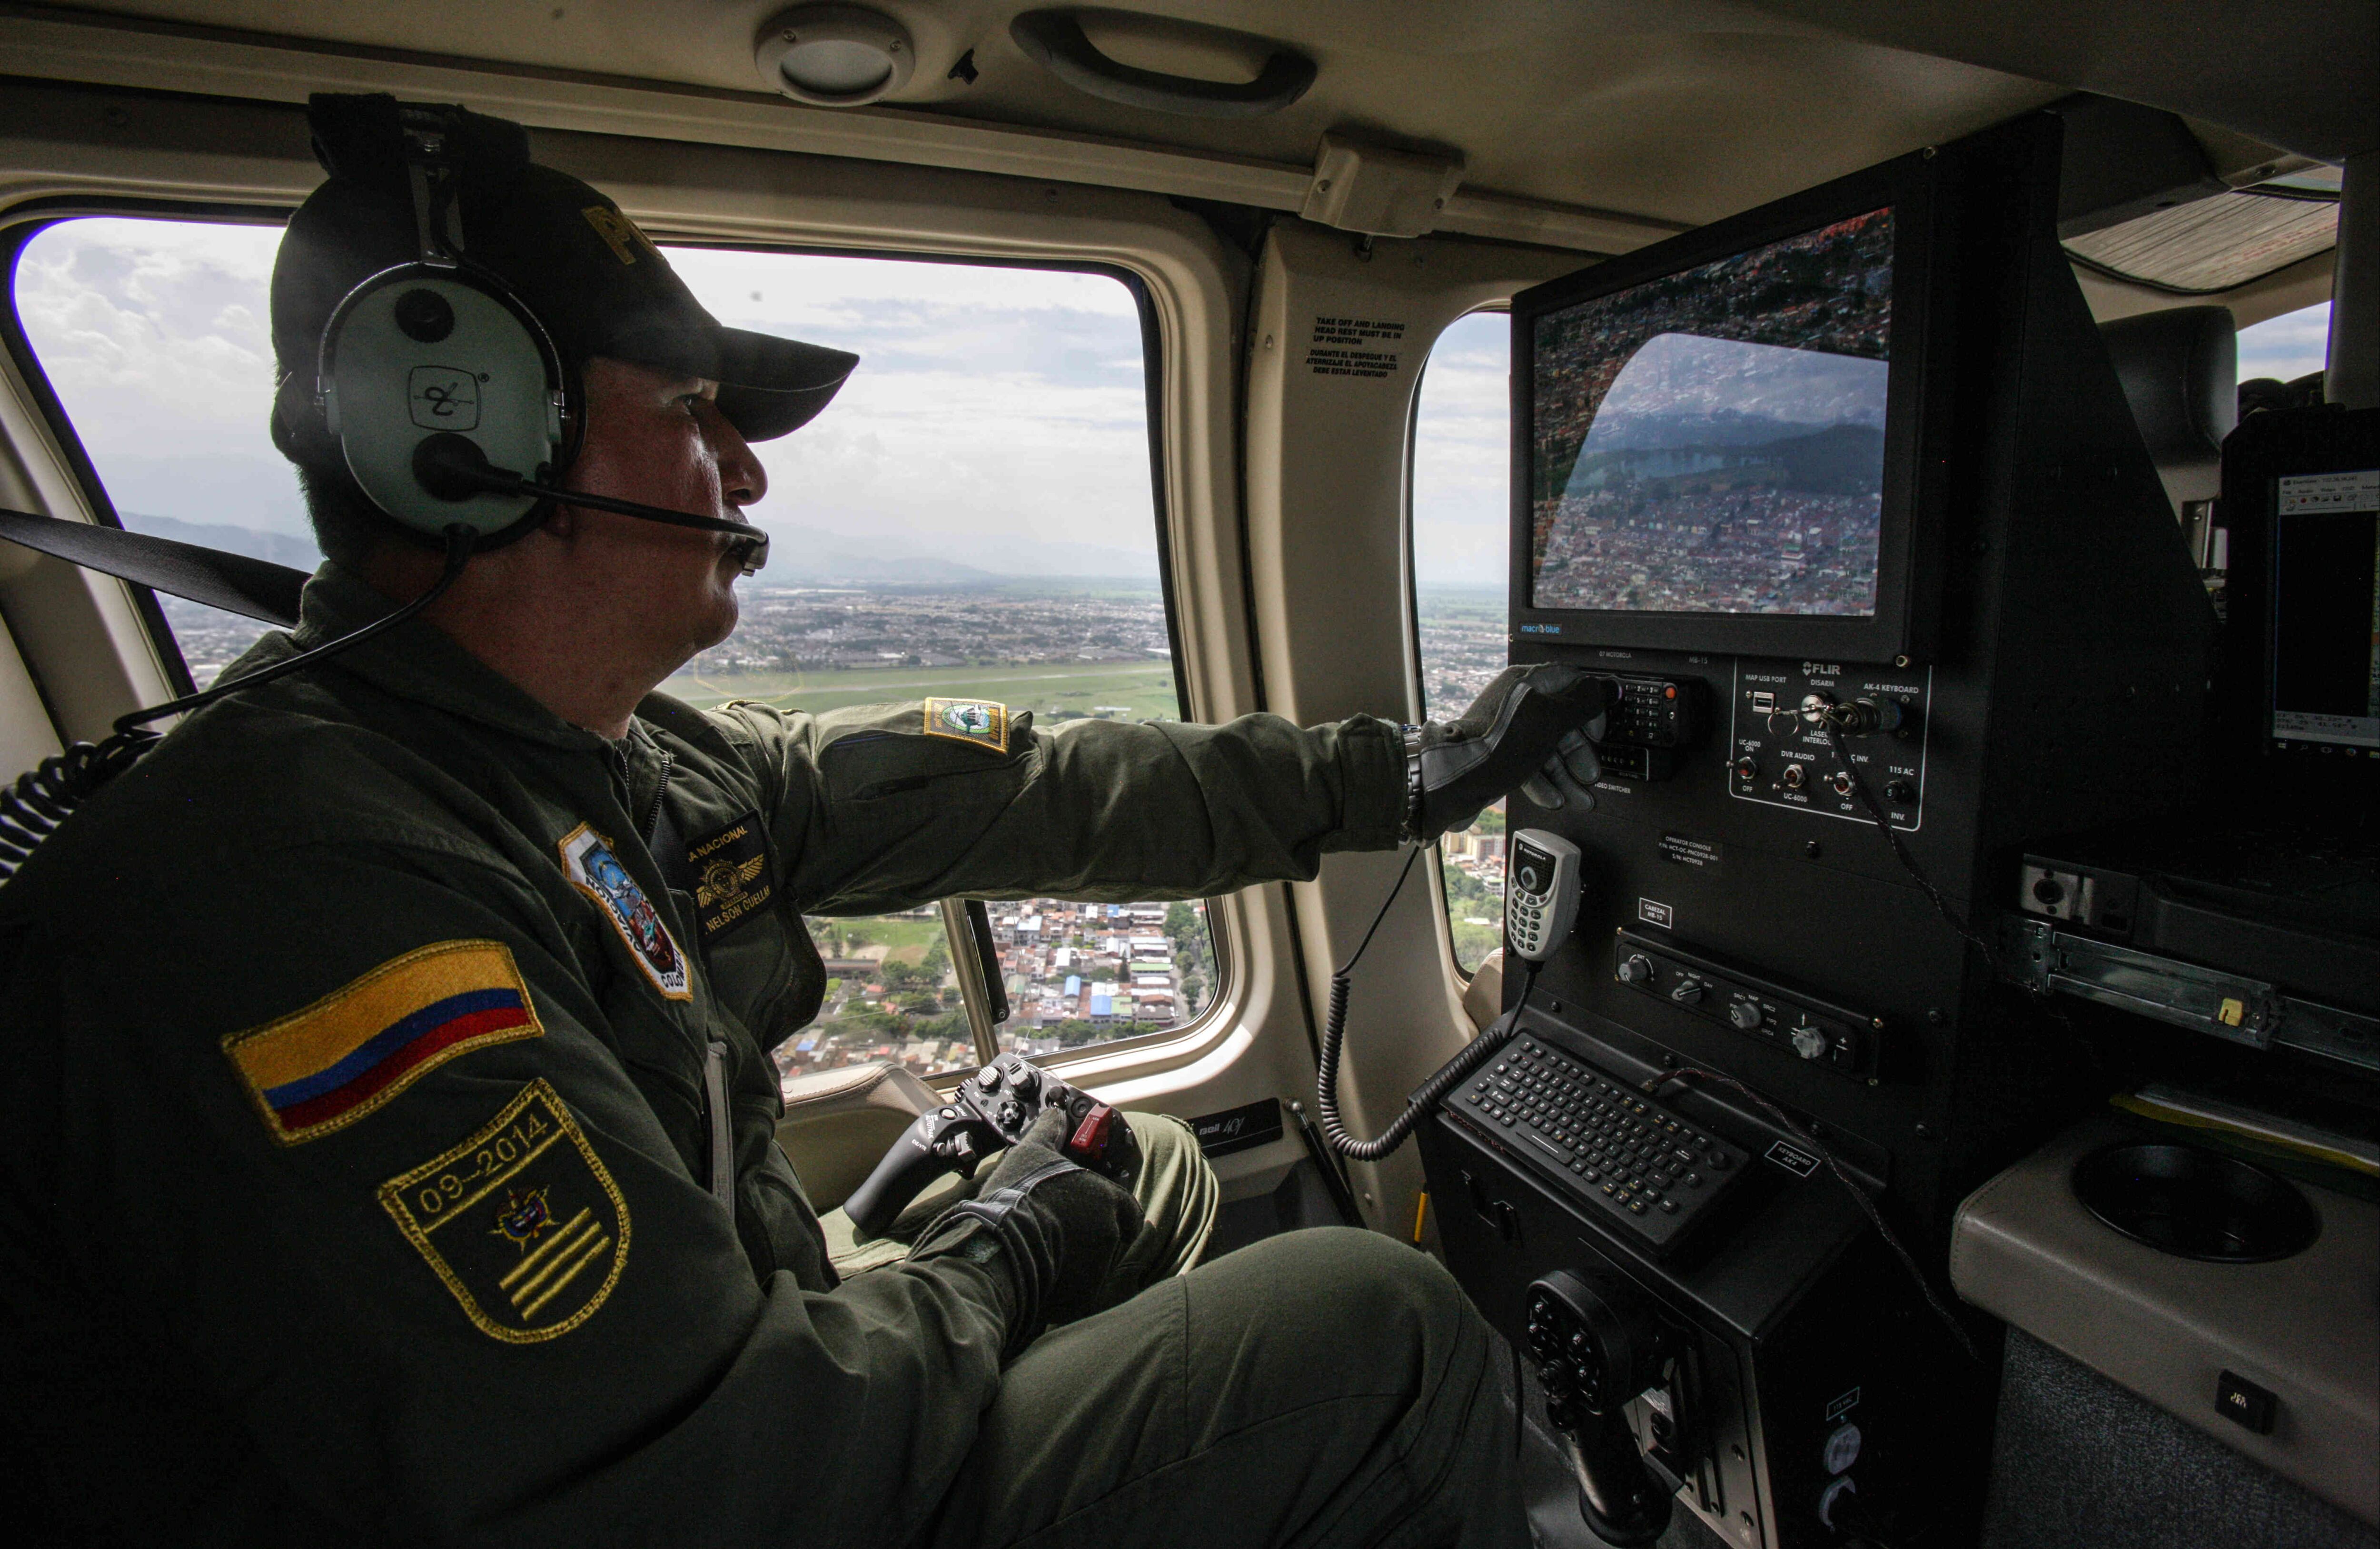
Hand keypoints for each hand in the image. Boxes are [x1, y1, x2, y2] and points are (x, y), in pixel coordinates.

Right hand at [908, 1109, 1142, 1351]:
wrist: (995, 1246)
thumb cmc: (1016, 1195)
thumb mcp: (1032, 1152)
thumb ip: (1050, 1131)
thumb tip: (1055, 1113)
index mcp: (1109, 1199)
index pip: (1129, 1209)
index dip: (1115, 1212)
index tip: (1094, 1215)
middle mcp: (1112, 1233)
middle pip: (1114, 1239)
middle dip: (1094, 1238)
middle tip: (1063, 1235)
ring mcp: (1099, 1268)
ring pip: (1097, 1267)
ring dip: (1079, 1262)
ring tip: (1046, 1254)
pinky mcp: (1082, 1298)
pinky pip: (1080, 1295)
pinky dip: (1066, 1290)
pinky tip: (1041, 1277)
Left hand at [1408, 664, 1612, 838]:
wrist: (1453, 779)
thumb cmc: (1497, 746)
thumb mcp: (1552, 719)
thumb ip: (1583, 702)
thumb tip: (1604, 688)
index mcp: (1527, 683)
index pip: (1571, 683)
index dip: (1590, 708)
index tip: (1596, 732)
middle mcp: (1515, 702)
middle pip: (1560, 722)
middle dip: (1579, 753)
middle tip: (1589, 774)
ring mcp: (1504, 730)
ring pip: (1544, 748)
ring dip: (1565, 774)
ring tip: (1579, 797)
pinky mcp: (1495, 755)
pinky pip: (1526, 765)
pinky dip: (1542, 782)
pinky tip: (1552, 798)